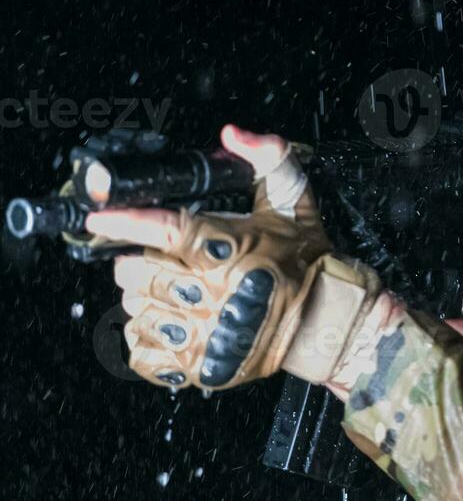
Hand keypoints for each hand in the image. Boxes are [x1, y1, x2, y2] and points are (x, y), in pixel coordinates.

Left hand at [86, 125, 380, 389]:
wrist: (328, 320)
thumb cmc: (306, 261)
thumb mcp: (293, 203)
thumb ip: (268, 158)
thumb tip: (233, 134)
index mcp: (232, 252)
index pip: (166, 231)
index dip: (125, 222)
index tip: (97, 216)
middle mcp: (216, 295)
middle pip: (140, 274)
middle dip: (136, 263)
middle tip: (153, 259)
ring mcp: (206, 334)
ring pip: (137, 312)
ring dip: (142, 300)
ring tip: (165, 292)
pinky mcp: (201, 366)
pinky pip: (144, 354)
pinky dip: (145, 338)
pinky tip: (166, 323)